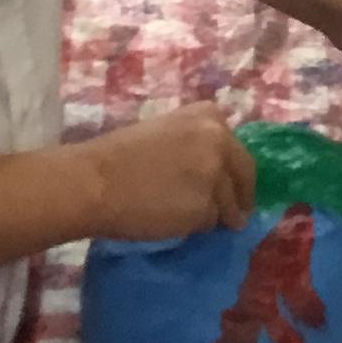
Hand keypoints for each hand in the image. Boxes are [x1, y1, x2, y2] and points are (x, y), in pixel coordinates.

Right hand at [84, 107, 256, 239]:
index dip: (233, 168)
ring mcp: (216, 175)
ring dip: (217, 215)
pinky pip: (210, 223)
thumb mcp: (166, 131)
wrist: (96, 182)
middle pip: (244, 174)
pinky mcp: (206, 208)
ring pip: (229, 204)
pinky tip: (174, 222)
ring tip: (190, 218)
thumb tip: (215, 169)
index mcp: (209, 115)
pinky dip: (196, 226)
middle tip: (237, 215)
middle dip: (241, 196)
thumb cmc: (120, 155)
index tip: (231, 182)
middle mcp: (220, 141)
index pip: (236, 147)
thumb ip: (196, 143)